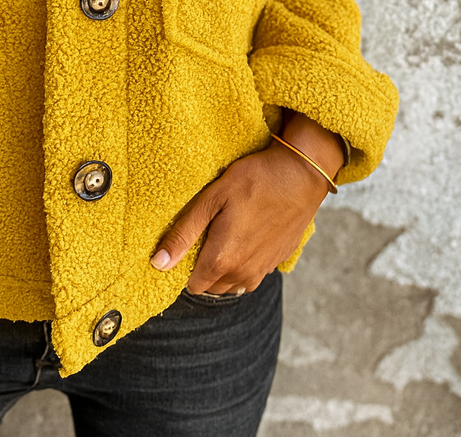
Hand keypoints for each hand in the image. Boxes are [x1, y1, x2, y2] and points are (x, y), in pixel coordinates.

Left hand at [150, 113, 343, 293]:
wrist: (302, 174)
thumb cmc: (256, 179)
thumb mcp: (213, 198)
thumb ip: (184, 233)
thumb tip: (158, 263)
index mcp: (222, 259)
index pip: (192, 285)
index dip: (186, 265)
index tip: (190, 241)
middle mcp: (243, 273)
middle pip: (212, 286)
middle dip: (205, 266)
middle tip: (209, 232)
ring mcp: (263, 270)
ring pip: (232, 283)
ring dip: (225, 266)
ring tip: (228, 232)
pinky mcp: (277, 262)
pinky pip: (252, 273)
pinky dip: (245, 261)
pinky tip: (248, 232)